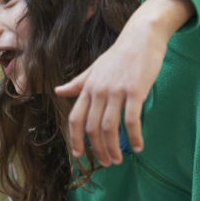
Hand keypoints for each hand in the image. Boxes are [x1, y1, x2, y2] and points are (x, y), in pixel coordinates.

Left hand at [55, 0, 192, 165]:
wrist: (141, 37)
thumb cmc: (119, 55)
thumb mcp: (94, 69)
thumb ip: (77, 83)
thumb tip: (58, 91)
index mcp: (87, 88)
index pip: (75, 118)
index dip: (75, 139)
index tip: (80, 156)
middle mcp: (98, 91)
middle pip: (92, 128)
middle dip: (98, 149)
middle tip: (107, 163)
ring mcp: (116, 91)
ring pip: (109, 127)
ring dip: (113, 148)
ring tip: (119, 160)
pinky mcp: (135, 90)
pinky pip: (131, 120)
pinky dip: (133, 137)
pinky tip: (137, 147)